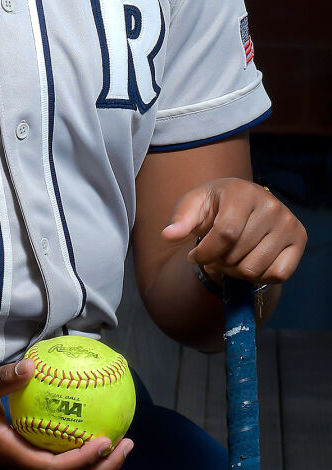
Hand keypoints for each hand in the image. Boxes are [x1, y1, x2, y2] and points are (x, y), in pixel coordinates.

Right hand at [0, 360, 132, 469]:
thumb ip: (2, 379)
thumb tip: (32, 367)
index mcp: (10, 454)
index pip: (54, 468)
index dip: (84, 461)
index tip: (106, 441)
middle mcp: (19, 463)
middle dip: (102, 469)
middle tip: (127, 444)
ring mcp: (20, 460)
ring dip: (94, 464)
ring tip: (117, 441)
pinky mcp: (19, 451)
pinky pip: (55, 456)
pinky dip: (78, 450)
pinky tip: (88, 426)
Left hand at [161, 178, 305, 287]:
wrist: (243, 204)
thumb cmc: (214, 206)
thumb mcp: (193, 207)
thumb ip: (180, 220)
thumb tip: (168, 235)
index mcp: (242, 192)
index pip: (226, 233)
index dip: (205, 253)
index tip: (193, 256)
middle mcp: (271, 205)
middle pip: (237, 255)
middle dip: (217, 262)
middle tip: (214, 255)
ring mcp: (288, 222)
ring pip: (255, 269)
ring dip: (235, 272)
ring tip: (229, 259)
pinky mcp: (299, 239)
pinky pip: (278, 275)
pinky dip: (259, 277)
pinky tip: (249, 262)